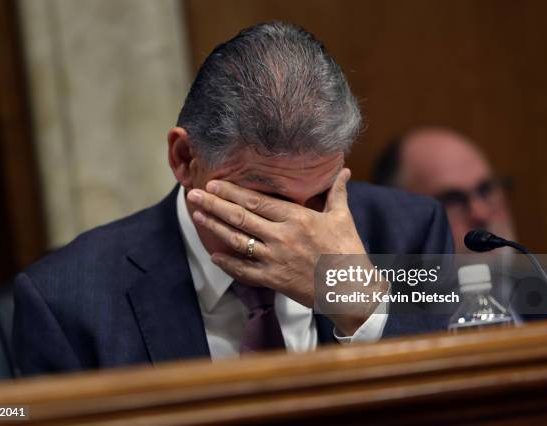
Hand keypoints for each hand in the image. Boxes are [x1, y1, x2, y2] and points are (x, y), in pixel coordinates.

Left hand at [187, 168, 384, 334]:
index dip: (233, 192)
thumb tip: (343, 171)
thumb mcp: (343, 218)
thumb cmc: (348, 251)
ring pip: (238, 241)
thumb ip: (336, 193)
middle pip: (241, 218)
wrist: (352, 289)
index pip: (258, 202)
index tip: (215, 183)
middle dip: (215, 205)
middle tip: (194, 194)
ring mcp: (276, 259)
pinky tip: (213, 254)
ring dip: (215, 227)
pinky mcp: (274, 279)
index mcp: (298, 218)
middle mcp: (282, 237)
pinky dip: (228, 263)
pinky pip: (245, 271)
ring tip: (198, 215)